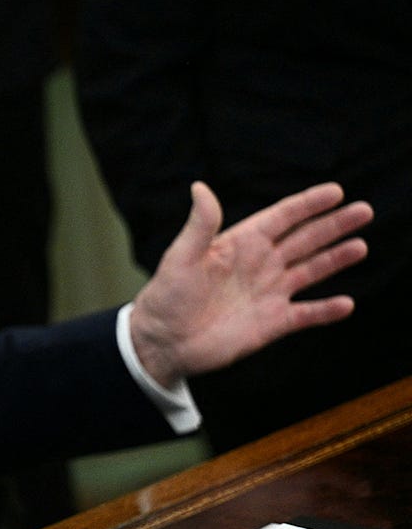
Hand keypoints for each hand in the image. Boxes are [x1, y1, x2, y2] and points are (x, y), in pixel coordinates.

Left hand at [129, 181, 372, 387]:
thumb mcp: (181, 257)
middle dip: (334, 225)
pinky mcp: (272, 323)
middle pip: (305, 239)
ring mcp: (269, 293)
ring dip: (336, 259)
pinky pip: (306, 314)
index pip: (282, 217)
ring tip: (361, 247)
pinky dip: (326, 310)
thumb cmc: (167, 295)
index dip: (308, 204)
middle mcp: (260, 264)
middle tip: (365, 210)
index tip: (336, 191)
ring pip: (311, 271)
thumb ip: (200, 225)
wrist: (163, 340)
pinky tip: (346, 303)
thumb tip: (200, 187)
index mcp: (241, 242)